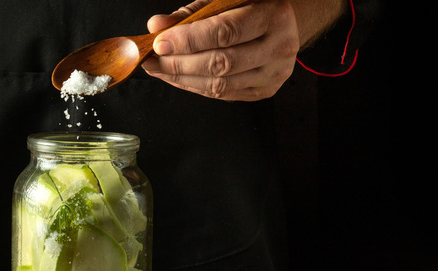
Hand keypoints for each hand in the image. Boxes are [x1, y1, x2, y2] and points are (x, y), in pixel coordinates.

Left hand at [142, 0, 345, 100]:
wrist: (284, 24)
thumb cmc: (252, 7)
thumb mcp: (225, 0)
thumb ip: (191, 14)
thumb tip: (156, 25)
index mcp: (273, 16)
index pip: (225, 32)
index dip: (188, 40)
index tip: (160, 42)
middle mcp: (279, 47)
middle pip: (221, 63)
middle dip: (179, 63)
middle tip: (152, 60)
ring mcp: (274, 74)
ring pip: (220, 84)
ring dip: (182, 79)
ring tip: (159, 70)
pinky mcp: (264, 91)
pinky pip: (223, 94)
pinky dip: (195, 87)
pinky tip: (177, 78)